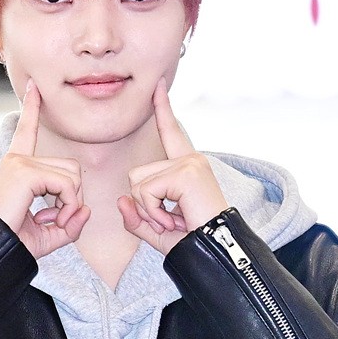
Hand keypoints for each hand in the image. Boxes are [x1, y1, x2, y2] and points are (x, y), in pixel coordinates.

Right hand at [0, 81, 90, 258]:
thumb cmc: (15, 243)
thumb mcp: (50, 233)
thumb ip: (70, 221)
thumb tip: (86, 210)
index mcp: (18, 167)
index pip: (28, 132)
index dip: (31, 109)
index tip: (34, 87)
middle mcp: (17, 159)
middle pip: (71, 166)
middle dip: (73, 196)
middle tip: (55, 218)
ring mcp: (20, 163)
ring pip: (72, 175)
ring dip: (70, 203)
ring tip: (50, 220)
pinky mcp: (25, 172)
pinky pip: (66, 185)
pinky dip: (67, 205)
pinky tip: (49, 218)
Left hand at [117, 79, 228, 253]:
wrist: (216, 253)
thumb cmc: (194, 242)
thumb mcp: (158, 229)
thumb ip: (137, 217)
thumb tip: (120, 201)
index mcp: (186, 166)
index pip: (170, 132)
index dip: (163, 108)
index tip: (159, 85)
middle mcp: (189, 159)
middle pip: (136, 173)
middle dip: (144, 203)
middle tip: (170, 218)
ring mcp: (189, 163)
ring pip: (138, 182)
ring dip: (149, 209)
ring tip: (174, 219)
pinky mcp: (186, 172)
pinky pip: (146, 192)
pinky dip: (154, 212)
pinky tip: (175, 219)